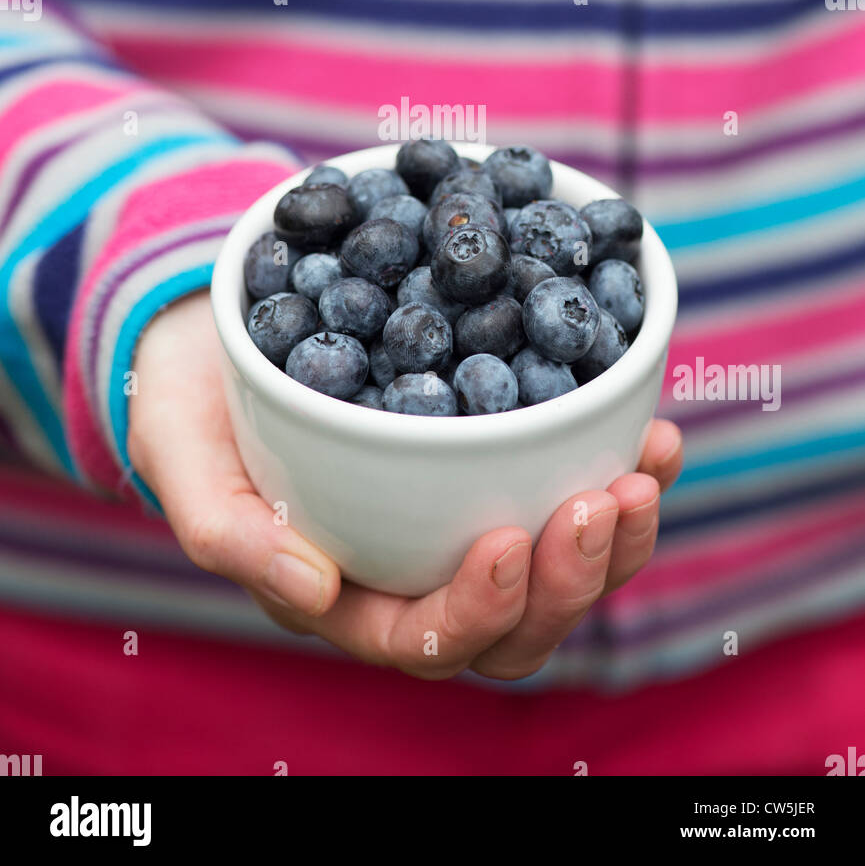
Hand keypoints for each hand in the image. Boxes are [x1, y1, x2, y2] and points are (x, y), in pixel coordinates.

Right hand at [129, 291, 681, 681]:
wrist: (221, 333)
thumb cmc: (193, 407)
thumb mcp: (182, 456)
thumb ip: (228, 532)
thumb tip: (313, 593)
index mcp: (347, 596)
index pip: (426, 638)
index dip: (479, 607)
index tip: (507, 539)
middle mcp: (417, 574)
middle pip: (517, 622)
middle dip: (573, 577)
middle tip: (603, 499)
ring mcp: (464, 523)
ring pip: (562, 569)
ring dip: (615, 534)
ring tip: (644, 468)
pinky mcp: (498, 466)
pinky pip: (572, 489)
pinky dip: (620, 466)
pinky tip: (654, 431)